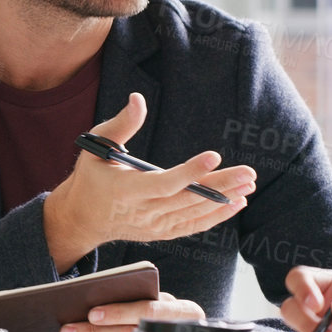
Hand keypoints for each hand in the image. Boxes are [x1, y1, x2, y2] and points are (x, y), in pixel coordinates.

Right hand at [42, 93, 255, 270]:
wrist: (83, 217)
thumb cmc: (92, 176)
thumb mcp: (97, 146)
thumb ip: (121, 124)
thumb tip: (138, 99)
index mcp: (125, 191)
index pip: (163, 183)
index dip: (190, 172)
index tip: (214, 155)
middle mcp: (142, 212)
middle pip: (187, 199)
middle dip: (221, 185)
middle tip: (248, 172)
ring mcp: (154, 226)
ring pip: (195, 213)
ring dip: (224, 199)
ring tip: (248, 184)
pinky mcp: (162, 233)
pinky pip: (194, 226)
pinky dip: (216, 215)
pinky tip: (236, 202)